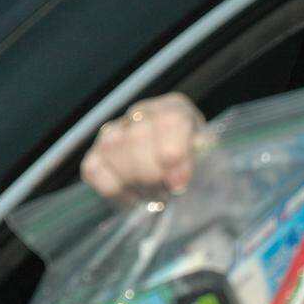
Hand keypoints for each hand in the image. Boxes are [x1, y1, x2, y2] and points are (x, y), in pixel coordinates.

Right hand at [81, 93, 205, 198]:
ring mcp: (114, 131)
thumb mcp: (209, 158)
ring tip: (153, 194)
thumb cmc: (194, 165)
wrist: (174, 173)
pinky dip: (114, 189)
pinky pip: (94, 169)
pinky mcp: (96, 153)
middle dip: (152, 174)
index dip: (173, 153)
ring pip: (113, 150)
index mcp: (175, 109)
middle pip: (138, 137)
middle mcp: (142, 113)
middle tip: (165, 192)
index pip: (169, 121)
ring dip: (134, 182)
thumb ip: (205, 157)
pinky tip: (133, 195)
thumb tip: (188, 166)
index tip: (178, 183)